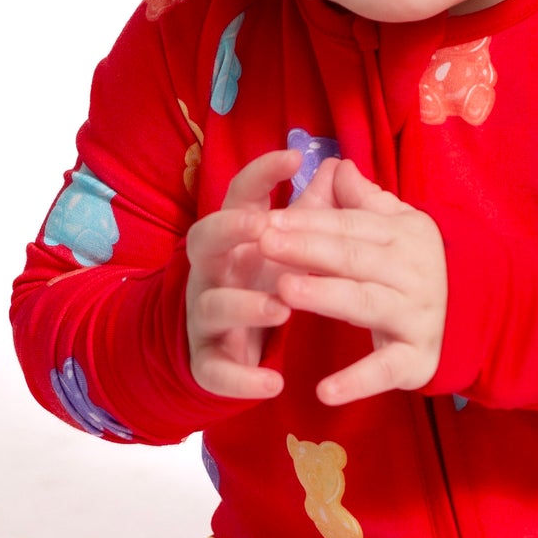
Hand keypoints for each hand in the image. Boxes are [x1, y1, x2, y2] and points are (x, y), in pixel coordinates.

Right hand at [184, 150, 301, 399]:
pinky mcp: (208, 363)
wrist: (226, 350)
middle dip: (228, 229)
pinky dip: (243, 378)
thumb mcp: (283, 250)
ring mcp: (204, 317)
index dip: (260, 174)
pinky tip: (273, 382)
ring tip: (280, 309)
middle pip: (203, 240)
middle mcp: (211, 273)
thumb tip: (334, 166)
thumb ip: (308, 213)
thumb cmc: (259, 285)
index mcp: (232, 241)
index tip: (294, 154)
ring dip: (245, 305)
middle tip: (260, 226)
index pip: (237, 198)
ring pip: (213, 305)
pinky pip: (217, 370)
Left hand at [254, 155, 448, 406]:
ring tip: (286, 290)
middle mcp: (412, 272)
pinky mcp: (416, 359)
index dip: (309, 221)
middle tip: (264, 242)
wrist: (481, 315)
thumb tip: (335, 165)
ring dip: (326, 296)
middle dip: (307, 248)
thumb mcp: (399, 227)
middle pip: (353, 257)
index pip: (350, 225)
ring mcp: (416, 316)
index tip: (268, 219)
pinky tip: (323, 391)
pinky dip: (356, 382)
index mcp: (404, 235)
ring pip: (365, 303)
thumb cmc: (419, 267)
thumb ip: (363, 201)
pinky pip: (384, 370)